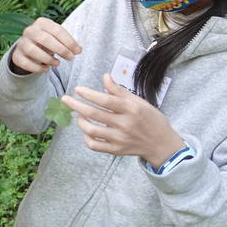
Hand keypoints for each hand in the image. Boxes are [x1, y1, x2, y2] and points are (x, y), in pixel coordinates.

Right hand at [10, 17, 81, 73]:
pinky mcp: (16, 56)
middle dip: (60, 50)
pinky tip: (46, 69)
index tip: (78, 51)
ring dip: (47, 59)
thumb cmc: (48, 41)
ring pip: (32, 51)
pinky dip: (37, 68)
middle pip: (44, 39)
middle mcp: (29, 31)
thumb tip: (79, 50)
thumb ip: (69, 43)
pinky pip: (25, 63)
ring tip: (58, 64)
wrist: (29, 47)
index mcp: (41, 22)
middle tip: (71, 58)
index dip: (69, 41)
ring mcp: (21, 43)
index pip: (57, 30)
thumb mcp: (58, 37)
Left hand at [63, 74, 184, 166]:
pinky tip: (86, 130)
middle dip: (76, 105)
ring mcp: (119, 139)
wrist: (161, 144)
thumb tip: (105, 76)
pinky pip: (94, 145)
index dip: (89, 94)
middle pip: (94, 114)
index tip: (77, 89)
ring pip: (91, 130)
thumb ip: (120, 91)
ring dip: (80, 121)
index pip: (105, 100)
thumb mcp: (139, 101)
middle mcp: (124, 124)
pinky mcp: (115, 150)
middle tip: (65, 99)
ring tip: (78, 115)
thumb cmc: (150, 119)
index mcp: (131, 109)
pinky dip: (86, 138)